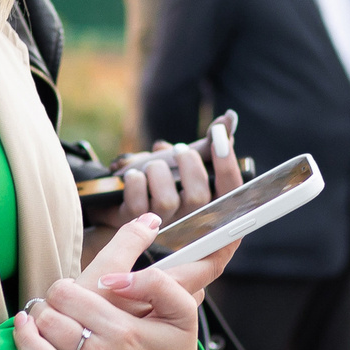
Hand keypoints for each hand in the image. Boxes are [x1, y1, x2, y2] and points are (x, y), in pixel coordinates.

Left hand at [6, 216, 203, 349]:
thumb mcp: (182, 311)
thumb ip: (156, 283)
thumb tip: (112, 279)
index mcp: (125, 330)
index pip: (70, 297)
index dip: (60, 289)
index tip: (66, 293)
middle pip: (52, 325)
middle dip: (41, 310)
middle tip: (46, 310)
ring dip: (26, 343)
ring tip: (24, 328)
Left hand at [96, 116, 245, 294]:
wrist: (119, 197)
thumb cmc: (159, 181)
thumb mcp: (183, 164)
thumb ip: (205, 146)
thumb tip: (229, 118)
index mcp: (210, 210)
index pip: (230, 192)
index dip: (227, 165)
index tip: (219, 138)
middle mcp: (190, 226)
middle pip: (199, 197)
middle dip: (188, 164)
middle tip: (178, 151)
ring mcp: (162, 230)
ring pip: (166, 201)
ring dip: (157, 171)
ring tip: (152, 166)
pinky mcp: (135, 228)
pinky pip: (137, 202)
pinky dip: (135, 180)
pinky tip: (133, 176)